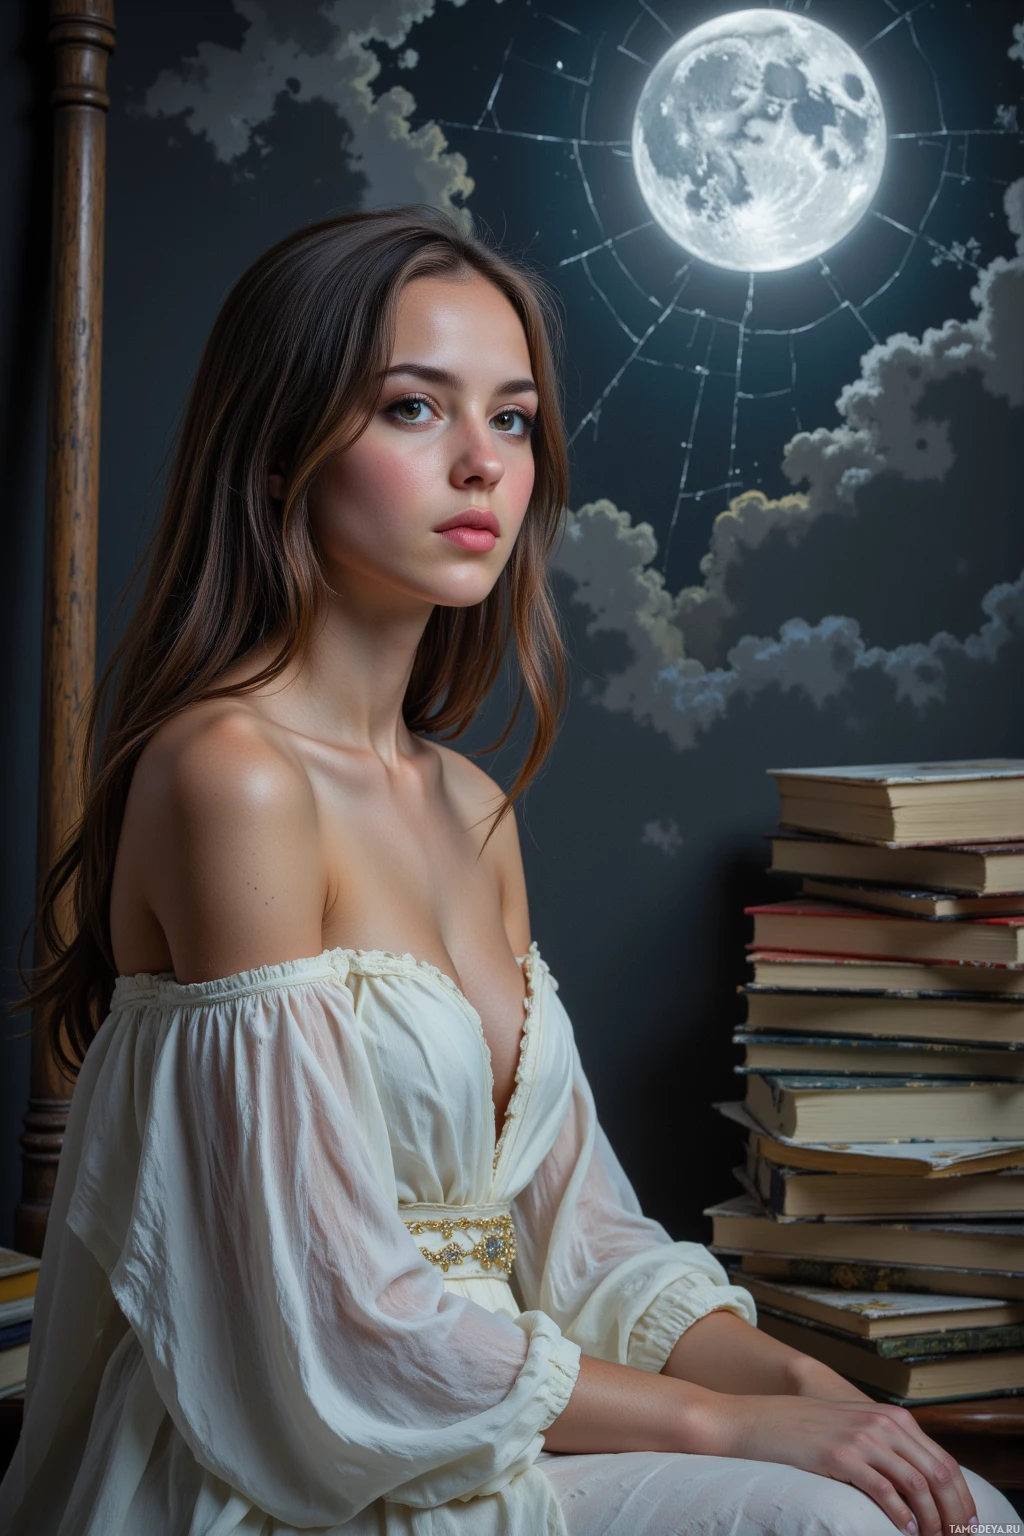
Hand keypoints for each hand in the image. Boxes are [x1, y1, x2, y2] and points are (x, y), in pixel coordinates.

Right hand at [705, 1392, 977, 1535]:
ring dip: (931, 1520)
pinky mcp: (840, 1456)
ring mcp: (861, 1438)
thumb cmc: (806, 1430)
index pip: (944, 1461)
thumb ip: (888, 1444)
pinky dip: (901, 1516)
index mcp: (891, 1417)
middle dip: (954, 1513)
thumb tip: (922, 1481)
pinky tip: (904, 1531)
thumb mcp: (855, 1427)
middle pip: (938, 1474)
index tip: (966, 1525)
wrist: (758, 1421)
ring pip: (917, 1484)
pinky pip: (884, 1490)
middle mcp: (882, 1423)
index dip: (961, 1498)